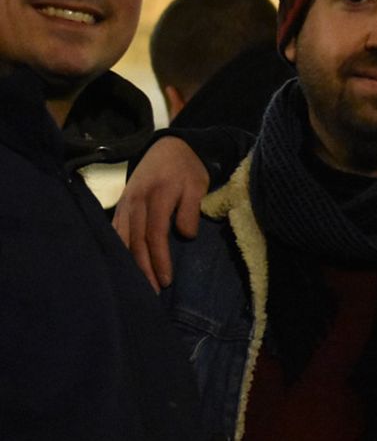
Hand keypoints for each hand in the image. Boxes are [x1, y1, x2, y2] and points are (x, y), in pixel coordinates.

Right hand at [113, 137, 207, 290]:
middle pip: (136, 241)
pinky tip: (122, 267)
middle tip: (152, 293)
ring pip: (123, 239)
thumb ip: (191, 209)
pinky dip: (118, 250)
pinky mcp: (121, 206)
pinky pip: (115, 231)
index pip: (155, 234)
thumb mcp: (197, 185)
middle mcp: (136, 202)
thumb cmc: (187, 170)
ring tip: (138, 286)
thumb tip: (186, 236)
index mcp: (156, 197)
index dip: (160, 259)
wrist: (168, 147)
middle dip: (144, 269)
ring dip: (129, 264)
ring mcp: (125, 204)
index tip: (167, 280)